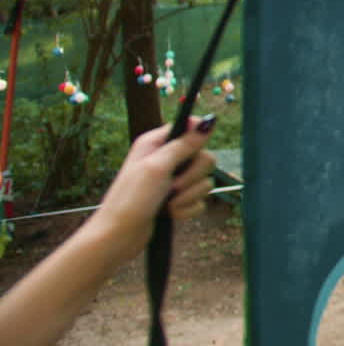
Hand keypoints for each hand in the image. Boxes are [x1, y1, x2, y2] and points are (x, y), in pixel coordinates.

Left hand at [90, 117, 217, 256]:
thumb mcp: (157, 167)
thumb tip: (207, 122)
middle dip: (193, 176)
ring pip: (204, 181)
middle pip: (204, 156)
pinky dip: (187, 209)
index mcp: (156, 144)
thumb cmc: (131, 200)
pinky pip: (200, 201)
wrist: (120, 236)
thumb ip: (184, 144)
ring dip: (188, 196)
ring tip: (168, 204)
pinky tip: (170, 214)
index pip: (189, 127)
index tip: (194, 151)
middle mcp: (166, 160)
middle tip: (173, 185)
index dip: (197, 136)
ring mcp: (174, 181)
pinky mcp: (179, 200)